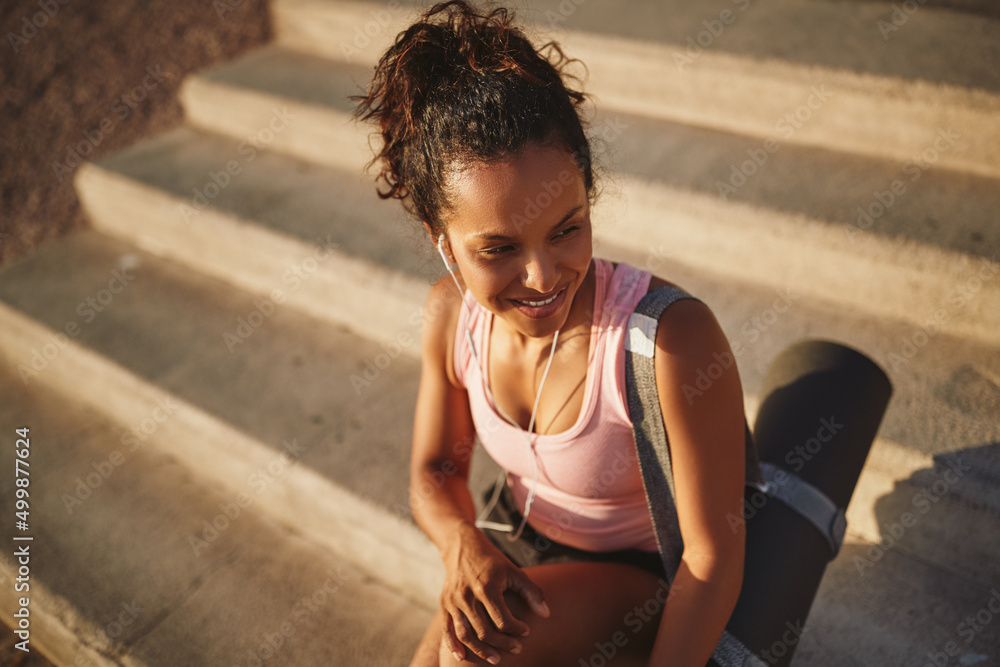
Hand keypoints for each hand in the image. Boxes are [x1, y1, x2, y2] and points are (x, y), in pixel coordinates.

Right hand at [439, 525, 549, 663]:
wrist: (462, 547)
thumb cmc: (492, 561)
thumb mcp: (514, 571)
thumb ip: (532, 592)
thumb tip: (546, 614)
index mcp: (486, 587)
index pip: (503, 620)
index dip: (517, 629)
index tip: (526, 631)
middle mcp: (467, 595)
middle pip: (484, 631)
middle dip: (503, 644)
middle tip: (517, 648)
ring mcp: (453, 601)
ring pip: (466, 634)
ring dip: (481, 650)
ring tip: (496, 659)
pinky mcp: (444, 604)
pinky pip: (447, 629)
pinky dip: (453, 645)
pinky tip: (462, 657)